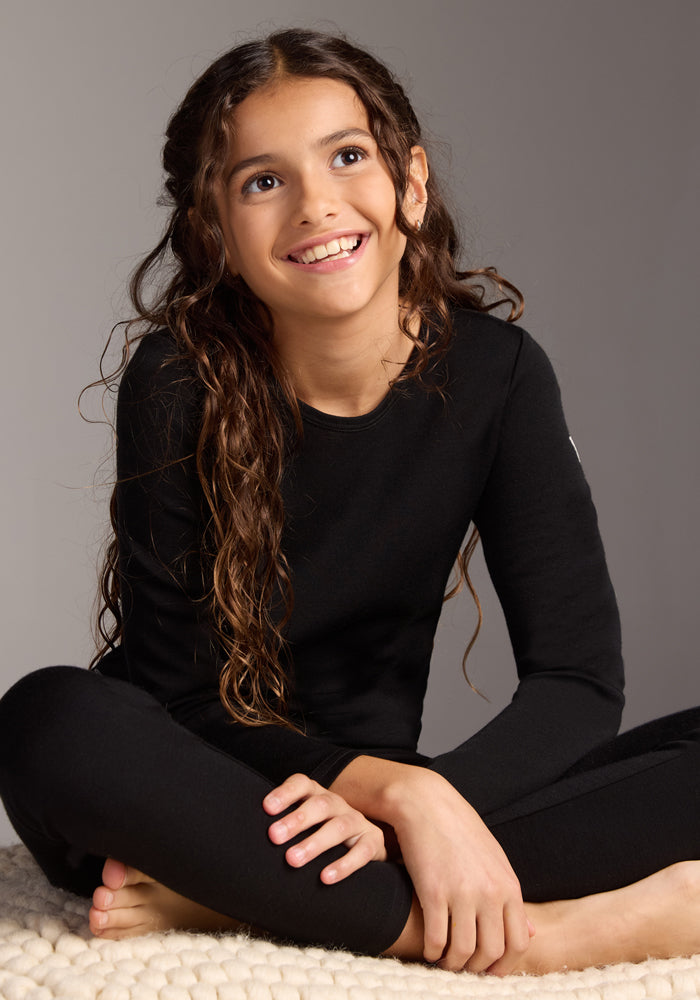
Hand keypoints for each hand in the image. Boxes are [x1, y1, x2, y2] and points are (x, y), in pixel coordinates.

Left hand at [263, 773, 386, 883]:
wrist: (364, 844)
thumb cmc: (321, 834)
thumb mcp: (304, 824)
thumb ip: (282, 827)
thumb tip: (246, 841)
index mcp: (317, 795)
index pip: (302, 784)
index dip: (285, 793)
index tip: (267, 808)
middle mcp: (337, 804)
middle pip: (319, 805)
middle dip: (296, 820)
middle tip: (274, 836)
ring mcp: (357, 821)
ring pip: (338, 827)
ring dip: (315, 843)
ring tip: (292, 859)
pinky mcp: (373, 842)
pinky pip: (362, 852)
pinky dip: (343, 865)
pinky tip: (325, 877)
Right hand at [384, 768, 530, 973]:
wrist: (427, 804)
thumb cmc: (460, 830)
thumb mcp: (495, 859)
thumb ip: (511, 897)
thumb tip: (531, 931)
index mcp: (508, 885)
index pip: (518, 942)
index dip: (504, 965)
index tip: (489, 970)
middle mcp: (489, 892)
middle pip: (491, 951)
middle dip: (477, 968)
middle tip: (465, 968)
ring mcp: (462, 892)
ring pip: (463, 950)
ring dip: (453, 964)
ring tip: (445, 961)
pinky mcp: (433, 891)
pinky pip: (436, 938)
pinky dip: (433, 952)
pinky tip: (430, 950)